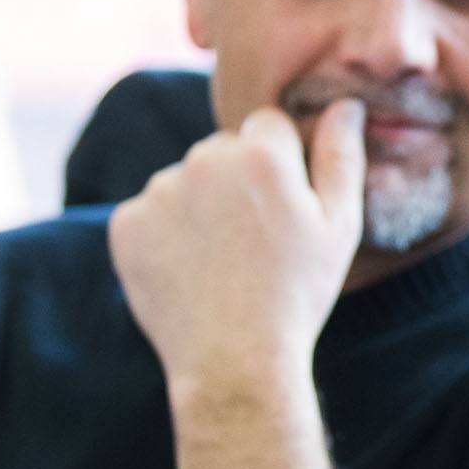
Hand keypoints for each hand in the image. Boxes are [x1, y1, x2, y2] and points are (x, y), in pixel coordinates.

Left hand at [109, 101, 365, 400]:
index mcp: (260, 154)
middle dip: (237, 180)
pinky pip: (150, 213)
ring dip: (200, 206)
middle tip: (254, 240)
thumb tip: (343, 104)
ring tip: (221, 261)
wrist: (234, 364)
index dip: (281, 166)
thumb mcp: (339, 225)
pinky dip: (166, 234)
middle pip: (223, 149)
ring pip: (185, 181)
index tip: (284, 208)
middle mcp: (204, 160)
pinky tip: (190, 270)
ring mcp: (159, 192)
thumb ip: (341, 155)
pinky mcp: (125, 225)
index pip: (268, 126)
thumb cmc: (298, 294)